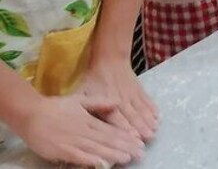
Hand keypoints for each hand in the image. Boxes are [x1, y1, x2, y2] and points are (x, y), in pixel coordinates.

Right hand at [18, 94, 144, 166]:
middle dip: (125, 147)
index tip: (139, 142)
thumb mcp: (80, 100)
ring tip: (128, 158)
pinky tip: (102, 163)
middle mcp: (84, 130)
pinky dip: (91, 160)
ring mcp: (73, 141)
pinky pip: (79, 157)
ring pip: (97, 149)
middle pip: (107, 140)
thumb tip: (118, 102)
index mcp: (89, 119)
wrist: (31, 113)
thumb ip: (99, 103)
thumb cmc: (55, 107)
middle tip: (140, 153)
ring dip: (113, 154)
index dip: (126, 137)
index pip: (111, 130)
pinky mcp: (62, 150)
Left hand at [79, 57, 158, 141]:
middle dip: (140, 127)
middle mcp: (120, 99)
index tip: (132, 137)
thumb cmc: (94, 79)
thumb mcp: (83, 92)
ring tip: (154, 130)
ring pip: (141, 109)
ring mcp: (132, 94)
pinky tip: (157, 116)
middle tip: (148, 138)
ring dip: (148, 120)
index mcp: (105, 102)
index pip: (115, 117)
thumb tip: (80, 125)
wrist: (110, 59)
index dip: (124, 127)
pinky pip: (147, 100)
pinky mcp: (139, 89)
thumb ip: (85, 109)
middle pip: (131, 115)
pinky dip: (152, 108)